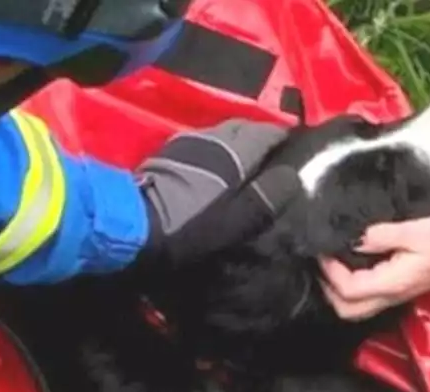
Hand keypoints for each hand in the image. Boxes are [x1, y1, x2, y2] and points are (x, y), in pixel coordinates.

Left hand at [137, 119, 301, 267]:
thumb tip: (292, 175)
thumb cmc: (190, 225)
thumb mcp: (238, 220)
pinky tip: (216, 170)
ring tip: (248, 164)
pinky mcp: (167, 154)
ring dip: (237, 145)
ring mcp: (185, 142)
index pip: (268, 131)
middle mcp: (211, 136)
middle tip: (274, 157)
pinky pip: (202, 145)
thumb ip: (268, 196)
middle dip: (261, 137)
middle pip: (243, 128)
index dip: (285, 137)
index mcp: (233, 149)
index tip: (298, 147)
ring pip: (221, 134)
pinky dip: (217, 152)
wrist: (131, 225)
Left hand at [319, 216, 429, 320]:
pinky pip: (368, 296)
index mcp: (392, 283)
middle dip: (328, 286)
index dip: (330, 271)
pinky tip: (354, 262)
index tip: (325, 248)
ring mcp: (395, 295)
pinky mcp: (400, 289)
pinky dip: (353, 284)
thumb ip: (381, 235)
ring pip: (355, 306)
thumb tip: (353, 238)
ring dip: (338, 288)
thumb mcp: (417, 231)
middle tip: (324, 259)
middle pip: (346, 308)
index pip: (347, 289)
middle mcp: (390, 295)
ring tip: (335, 260)